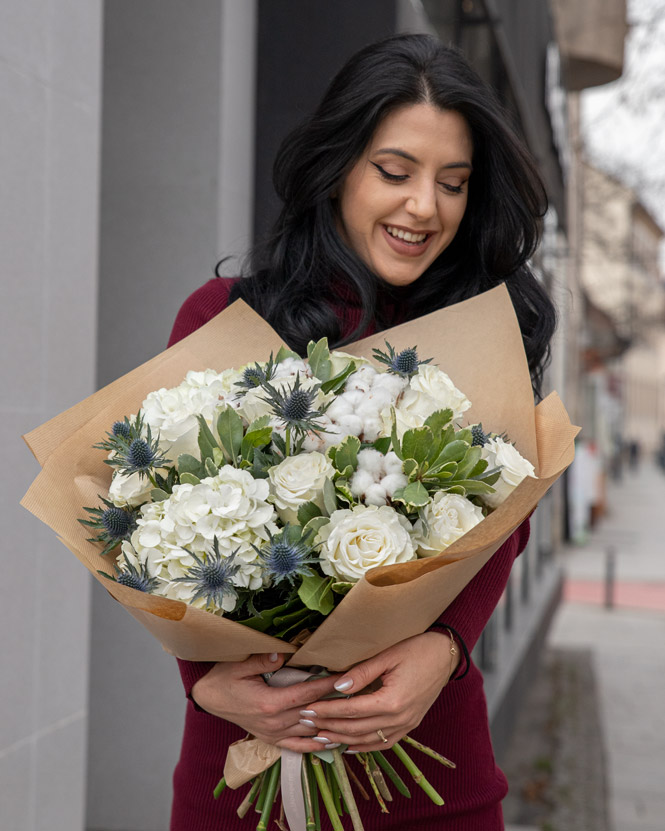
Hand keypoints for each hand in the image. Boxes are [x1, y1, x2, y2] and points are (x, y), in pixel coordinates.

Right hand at [190, 652, 342, 751]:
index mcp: (270, 703)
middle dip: (335, 702)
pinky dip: (315, 745)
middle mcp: (274, 722)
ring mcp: (273, 733)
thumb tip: (284, 652)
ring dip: (330, 723)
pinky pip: (297, 746)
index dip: (328, 685)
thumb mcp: (240, 664)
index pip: (307, 694)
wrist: (209, 698)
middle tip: (357, 692)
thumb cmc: (224, 678)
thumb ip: (264, 661)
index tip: (346, 677)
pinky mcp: (271, 739)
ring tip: (352, 716)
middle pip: (313, 712)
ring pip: (309, 731)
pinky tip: (332, 741)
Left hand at [298, 632, 458, 751]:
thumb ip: (362, 673)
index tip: (309, 709)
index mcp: (392, 701)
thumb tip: (337, 687)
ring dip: (343, 740)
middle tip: (307, 723)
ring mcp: (407, 725)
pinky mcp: (411, 725)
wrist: (446, 655)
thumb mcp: (388, 656)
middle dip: (330, 726)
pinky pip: (386, 742)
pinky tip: (350, 747)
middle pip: (357, 728)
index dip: (328, 711)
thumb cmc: (417, 649)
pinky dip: (366, 747)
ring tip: (321, 737)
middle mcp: (399, 718)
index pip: (351, 710)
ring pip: (369, 740)